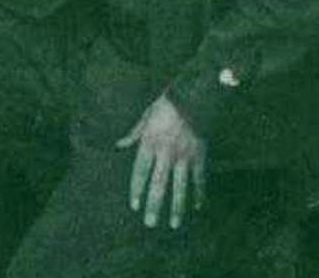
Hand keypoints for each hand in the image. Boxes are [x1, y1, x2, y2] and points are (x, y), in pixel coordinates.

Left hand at [119, 95, 205, 228]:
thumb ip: (134, 134)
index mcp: (150, 143)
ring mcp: (184, 155)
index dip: (137, 190)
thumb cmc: (167, 104)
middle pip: (158, 184)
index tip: (135, 206)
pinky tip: (198, 207)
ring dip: (177, 206)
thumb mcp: (146, 116)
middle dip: (154, 205)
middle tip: (151, 224)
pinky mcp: (199, 154)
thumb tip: (119, 145)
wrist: (194, 94)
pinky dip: (199, 192)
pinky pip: (199, 177)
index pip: (140, 172)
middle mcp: (166, 152)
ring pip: (180, 186)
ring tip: (174, 224)